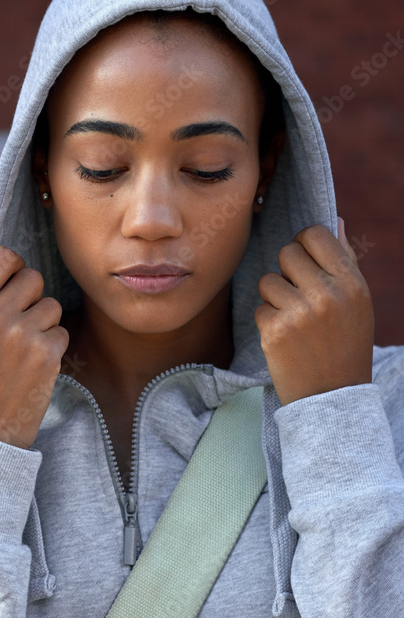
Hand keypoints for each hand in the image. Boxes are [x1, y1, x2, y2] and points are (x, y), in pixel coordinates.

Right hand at [0, 241, 68, 447]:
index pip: (3, 257)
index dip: (13, 269)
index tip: (12, 286)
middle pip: (34, 278)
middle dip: (31, 297)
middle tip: (17, 325)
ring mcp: (21, 334)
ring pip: (51, 305)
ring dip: (43, 324)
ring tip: (23, 348)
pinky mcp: (46, 353)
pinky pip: (61, 330)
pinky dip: (52, 346)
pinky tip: (33, 364)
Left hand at [255, 217, 373, 405]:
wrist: (334, 396)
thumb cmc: (346, 342)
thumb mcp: (358, 301)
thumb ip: (345, 260)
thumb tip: (336, 220)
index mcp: (351, 282)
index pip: (314, 234)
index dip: (305, 246)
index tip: (306, 264)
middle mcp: (327, 294)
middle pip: (286, 253)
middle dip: (287, 271)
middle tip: (299, 296)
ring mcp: (300, 312)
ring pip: (267, 280)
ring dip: (274, 298)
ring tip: (294, 319)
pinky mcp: (275, 331)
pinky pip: (259, 308)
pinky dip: (268, 322)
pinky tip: (286, 338)